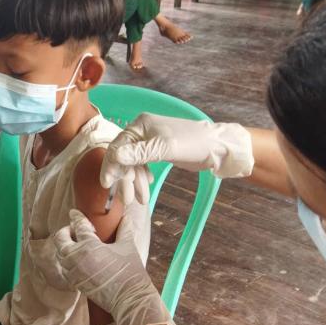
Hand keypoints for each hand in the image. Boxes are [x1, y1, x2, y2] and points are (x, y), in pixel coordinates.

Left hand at [54, 210, 174, 324]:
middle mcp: (76, 258)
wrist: (129, 298)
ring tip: (76, 243)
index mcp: (89, 246)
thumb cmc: (130, 271)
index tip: (74, 212)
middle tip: (74, 229)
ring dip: (65, 246)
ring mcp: (73, 272)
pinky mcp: (74, 283)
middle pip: (60, 239)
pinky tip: (77, 258)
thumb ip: (124, 229)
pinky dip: (67, 260)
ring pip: (60, 254)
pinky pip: (64, 268)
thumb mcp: (127, 246)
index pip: (78, 226)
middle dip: (65, 231)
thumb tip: (125, 217)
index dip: (76, 217)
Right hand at [102, 113, 253, 204]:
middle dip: (125, 179)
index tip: (107, 184)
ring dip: (135, 182)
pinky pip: (142, 165)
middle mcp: (142, 131)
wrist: (218, 147)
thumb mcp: (166, 148)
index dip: (111, 166)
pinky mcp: (157, 150)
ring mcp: (149, 141)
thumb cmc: (194, 143)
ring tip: (140, 200)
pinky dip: (142, 177)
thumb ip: (139, 153)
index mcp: (141, 125)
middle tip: (127, 200)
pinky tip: (145, 185)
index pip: (118, 146)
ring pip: (134, 163)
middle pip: (124, 157)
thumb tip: (114, 156)